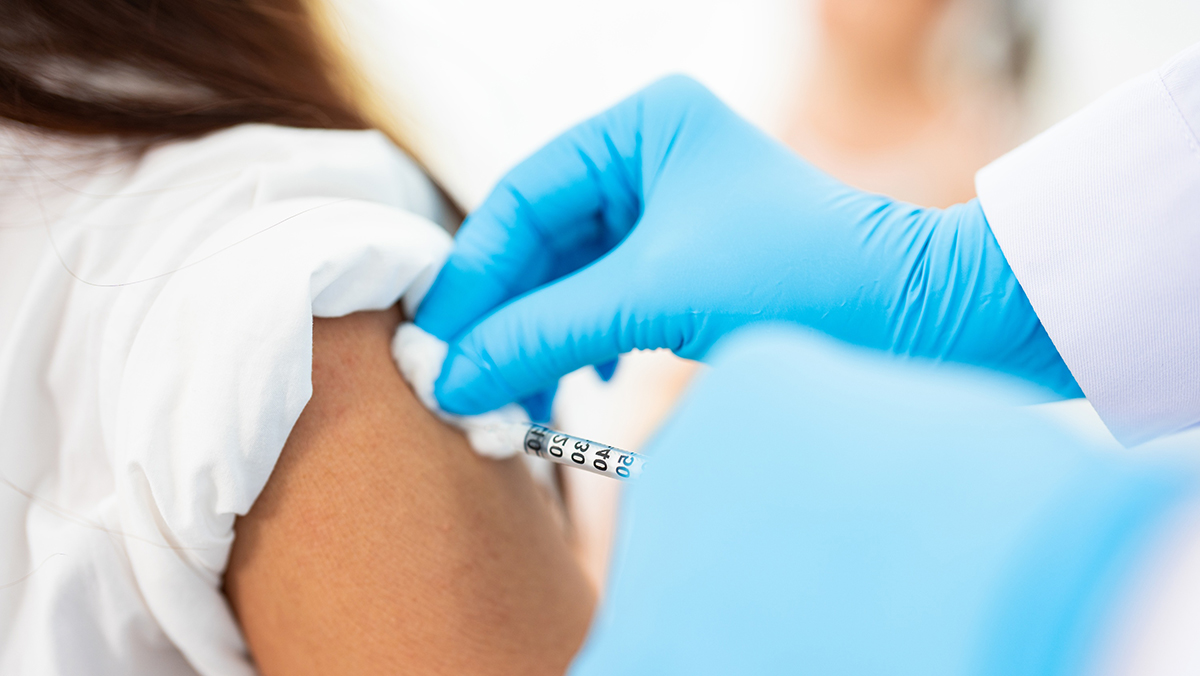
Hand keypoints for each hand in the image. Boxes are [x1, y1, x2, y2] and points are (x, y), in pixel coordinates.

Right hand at [416, 76, 1077, 414]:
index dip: (473, 276)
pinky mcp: (685, 264)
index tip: (435, 343)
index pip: (521, 198)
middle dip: (505, 315)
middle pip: (539, 241)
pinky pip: (606, 301)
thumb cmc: (805, 275)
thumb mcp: (657, 296)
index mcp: (639, 125)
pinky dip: (586, 344)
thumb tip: (449, 376)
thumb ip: (545, 330)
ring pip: (569, 277)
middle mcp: (646, 158)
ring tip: (516, 399)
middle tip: (461, 385)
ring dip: (541, 338)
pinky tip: (587, 382)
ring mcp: (666, 212)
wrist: (923, 317)